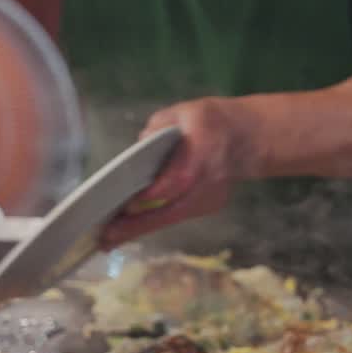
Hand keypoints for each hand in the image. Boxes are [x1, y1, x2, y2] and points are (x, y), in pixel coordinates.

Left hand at [100, 98, 252, 249]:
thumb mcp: (182, 112)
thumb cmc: (207, 122)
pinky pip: (175, 217)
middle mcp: (210, 180)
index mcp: (204, 150)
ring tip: (108, 240)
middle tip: (108, 236)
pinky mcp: (208, 207)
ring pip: (172, 218)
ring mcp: (211, 198)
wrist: (244, 138)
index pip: (180, 178)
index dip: (156, 193)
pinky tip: (125, 231)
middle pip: (174, 208)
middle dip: (139, 224)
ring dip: (139, 229)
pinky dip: (150, 223)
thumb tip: (138, 147)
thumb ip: (158, 127)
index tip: (129, 206)